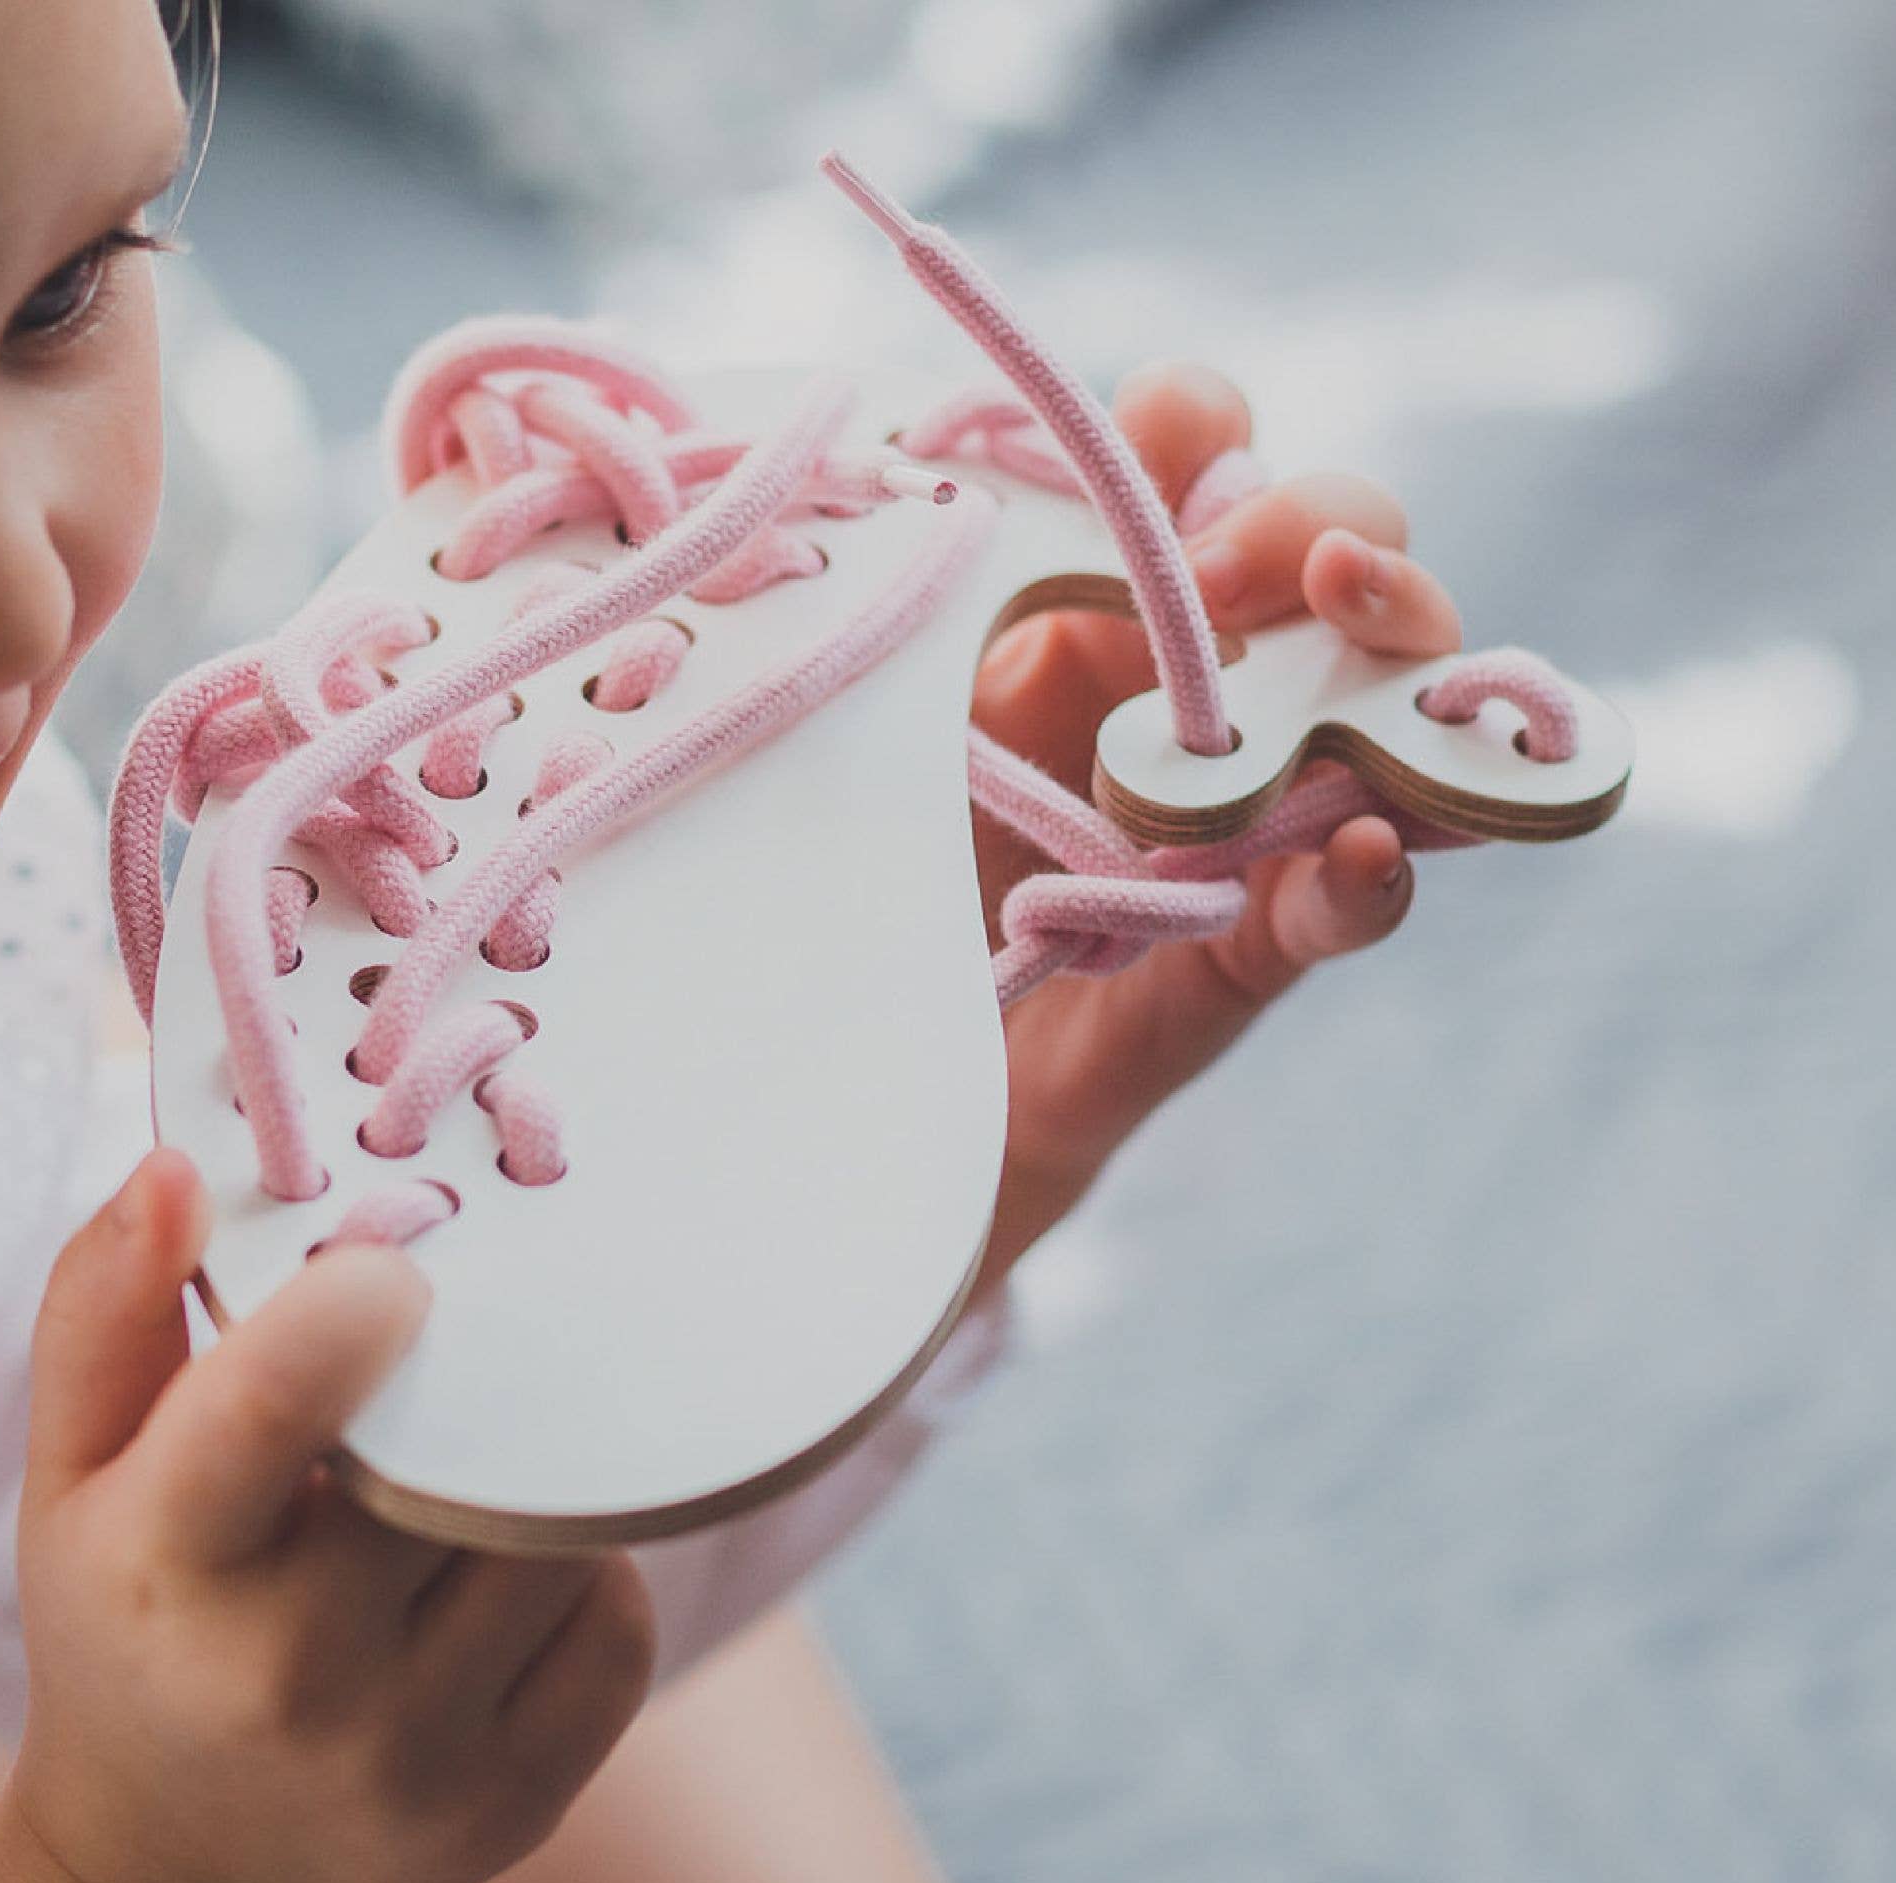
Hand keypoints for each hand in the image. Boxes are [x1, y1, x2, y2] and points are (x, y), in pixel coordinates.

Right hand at [12, 1149, 656, 1882]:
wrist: (175, 1869)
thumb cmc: (128, 1620)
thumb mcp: (70, 1473)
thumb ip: (107, 1310)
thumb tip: (176, 1168)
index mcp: (163, 1569)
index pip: (275, 1406)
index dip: (357, 1309)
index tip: (395, 1275)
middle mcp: (287, 1678)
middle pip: (455, 1467)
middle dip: (470, 1397)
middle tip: (453, 1371)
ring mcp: (412, 1760)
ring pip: (557, 1543)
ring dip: (536, 1485)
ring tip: (468, 1480)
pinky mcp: (514, 1808)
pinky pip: (613, 1632)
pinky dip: (586, 1581)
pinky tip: (506, 1577)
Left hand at [967, 362, 1463, 1293]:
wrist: (874, 1064)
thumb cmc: (871, 862)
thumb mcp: (874, 735)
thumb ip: (919, 647)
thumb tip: (947, 537)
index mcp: (1101, 593)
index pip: (1197, 450)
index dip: (1198, 430)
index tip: (1162, 463)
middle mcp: (1206, 680)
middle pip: (1333, 542)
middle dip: (1315, 526)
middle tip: (1246, 577)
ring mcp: (1254, 810)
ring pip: (1391, 698)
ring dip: (1400, 656)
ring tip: (1358, 644)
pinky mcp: (1257, 949)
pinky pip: (1344, 907)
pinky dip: (1370, 881)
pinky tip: (1370, 857)